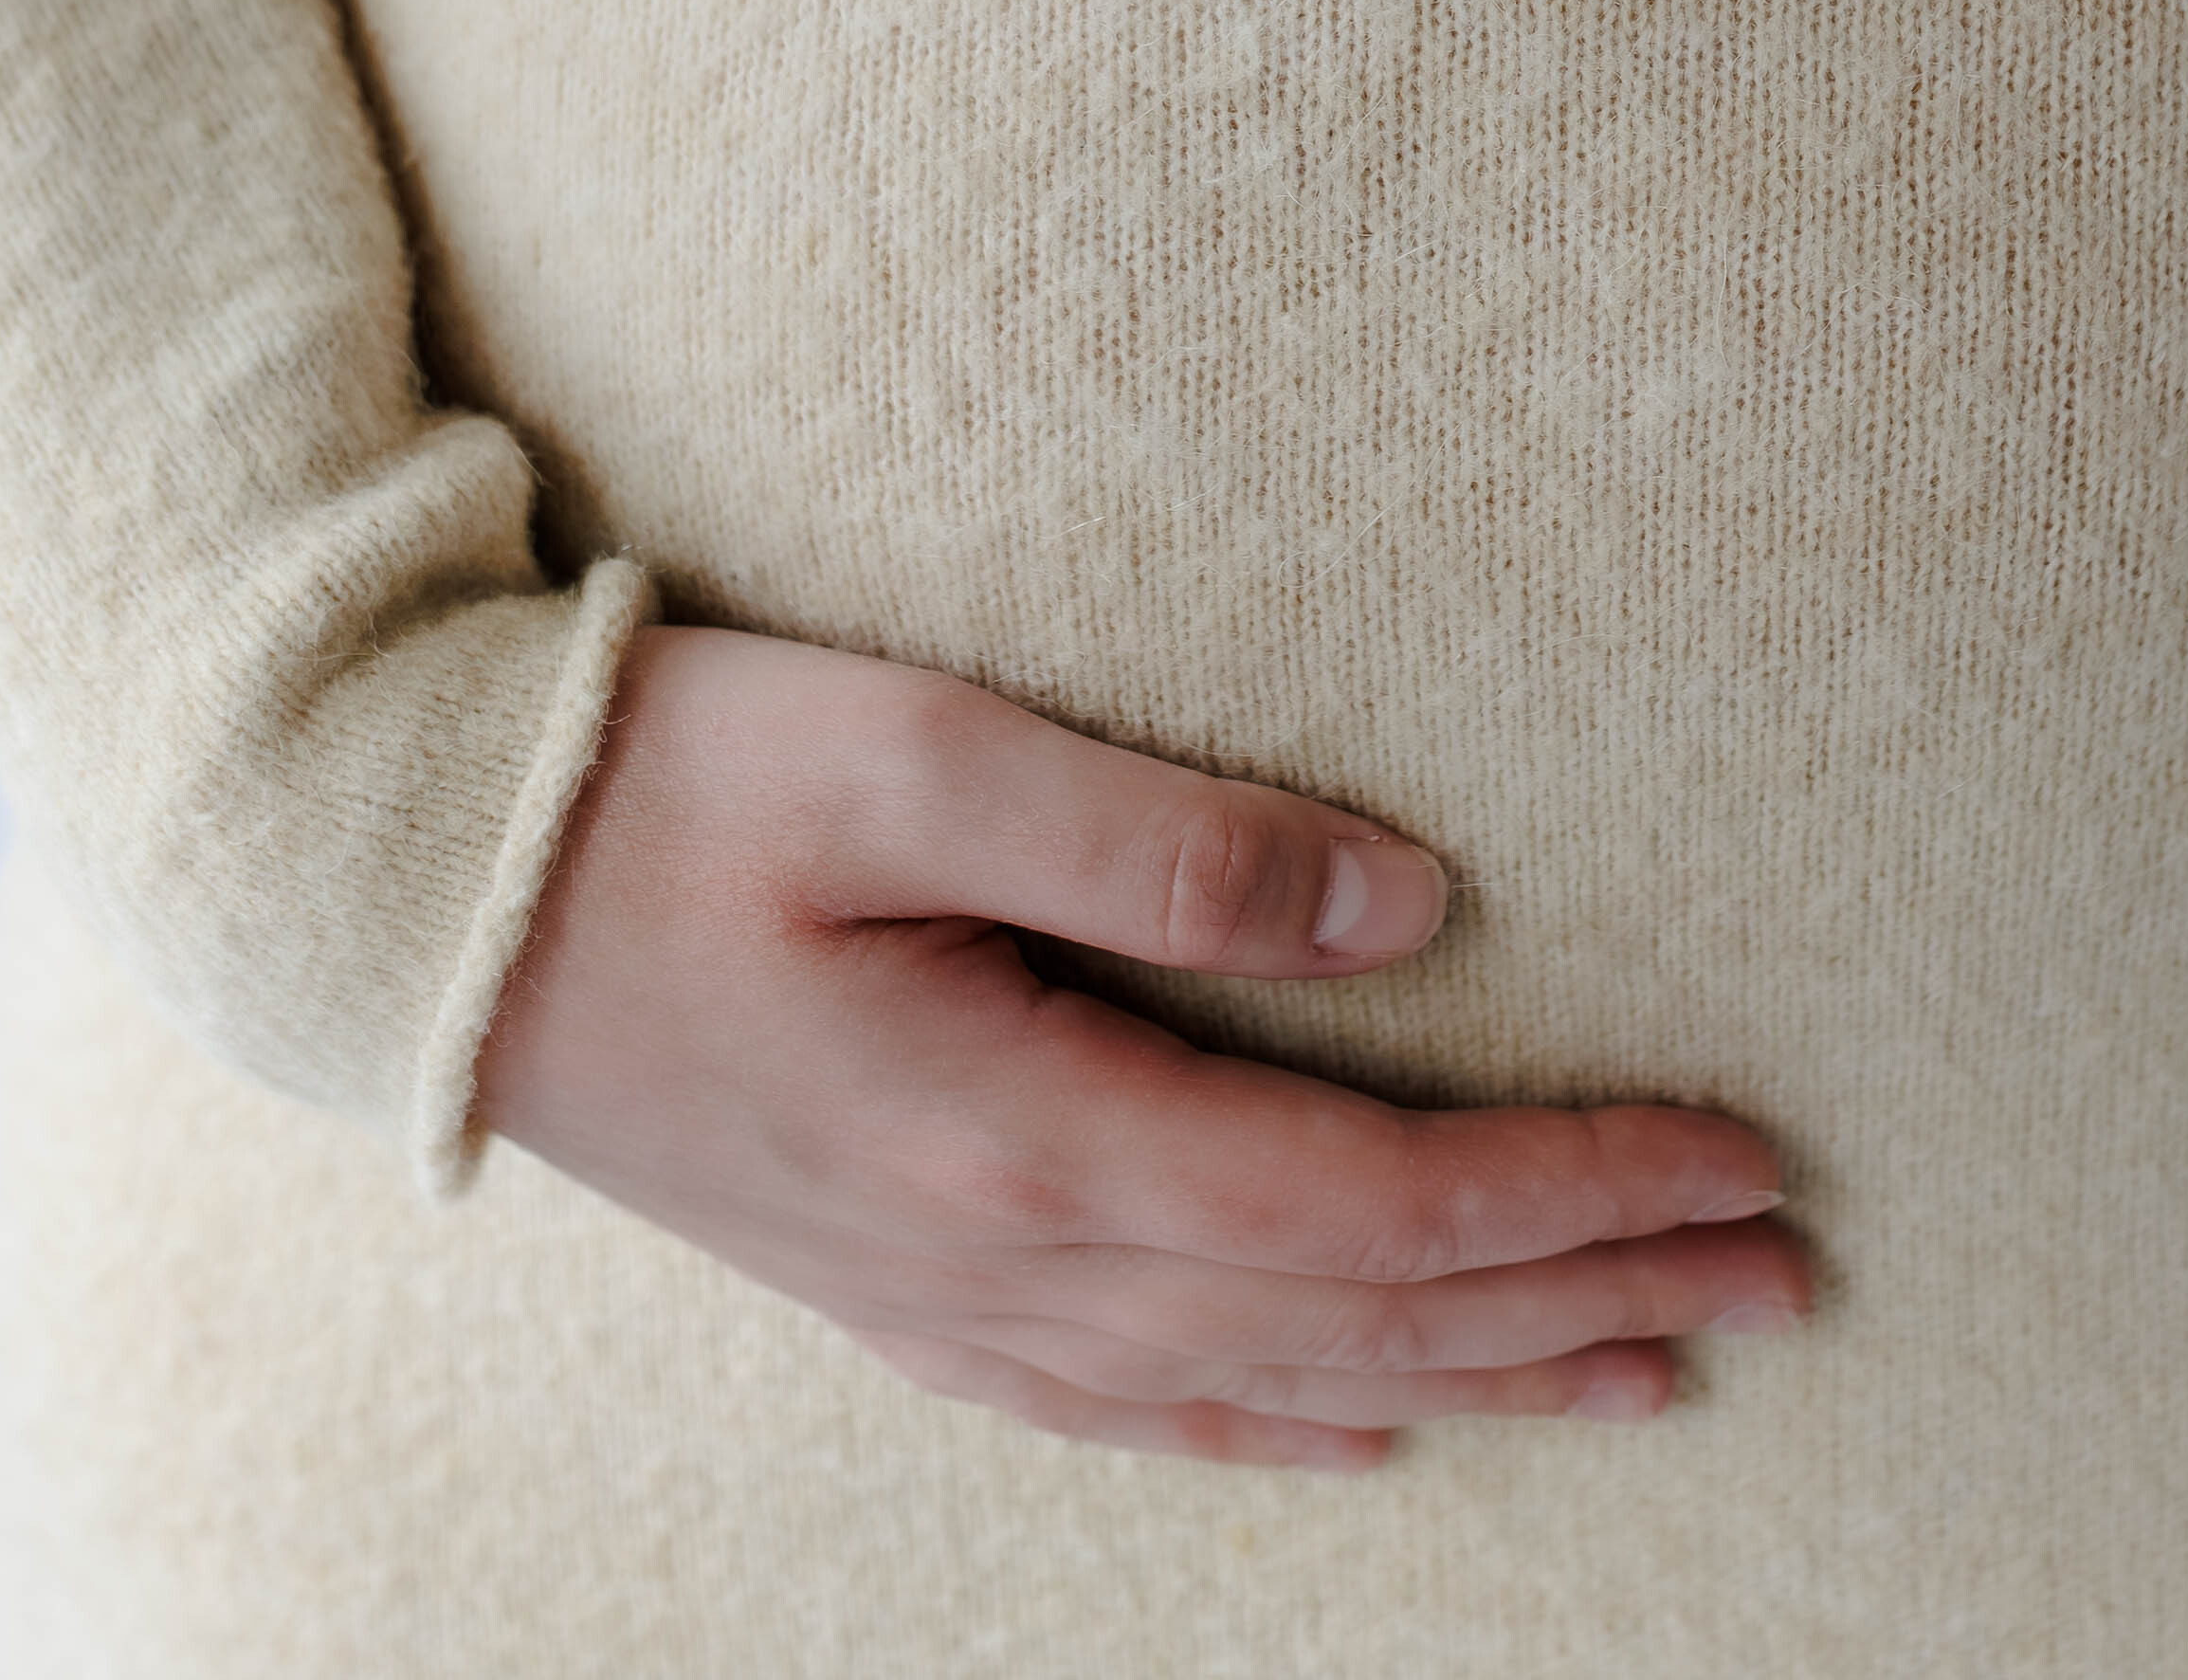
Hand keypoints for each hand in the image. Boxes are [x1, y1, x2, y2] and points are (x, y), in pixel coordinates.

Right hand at [477, 627, 1809, 1472]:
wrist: (402, 903)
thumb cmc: (653, 788)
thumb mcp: (909, 751)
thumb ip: (1168, 832)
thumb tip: (1411, 911)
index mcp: (1030, 1132)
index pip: (1382, 1203)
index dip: (1579, 1192)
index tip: (1744, 1158)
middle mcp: (1006, 1261)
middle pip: (1368, 1318)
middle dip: (1593, 1299)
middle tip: (1785, 1280)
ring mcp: (941, 1301)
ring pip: (1276, 1385)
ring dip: (1479, 1379)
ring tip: (1652, 1373)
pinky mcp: (887, 1290)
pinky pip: (1130, 1411)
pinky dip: (1280, 1431)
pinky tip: (1365, 1436)